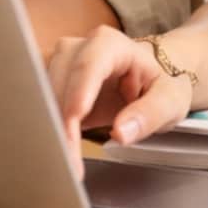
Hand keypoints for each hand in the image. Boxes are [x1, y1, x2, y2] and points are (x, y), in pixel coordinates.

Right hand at [47, 26, 193, 177]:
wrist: (147, 80)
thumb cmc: (158, 85)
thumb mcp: (169, 100)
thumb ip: (149, 114)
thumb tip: (121, 132)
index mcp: (110, 44)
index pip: (89, 66)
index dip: (78, 93)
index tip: (74, 121)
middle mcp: (78, 48)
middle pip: (59, 81)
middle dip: (62, 121)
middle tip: (71, 162)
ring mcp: (59, 63)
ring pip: (41, 93)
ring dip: (50, 127)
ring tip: (65, 161)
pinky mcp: (49, 81)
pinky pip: (38, 103)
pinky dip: (45, 127)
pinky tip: (55, 149)